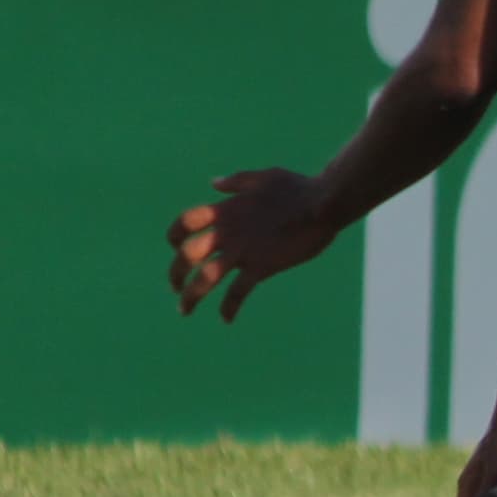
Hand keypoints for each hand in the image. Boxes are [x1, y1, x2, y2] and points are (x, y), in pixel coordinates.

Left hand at [169, 168, 333, 320]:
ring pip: (205, 279)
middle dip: (176, 274)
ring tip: (184, 310)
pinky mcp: (261, 267)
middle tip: (175, 287)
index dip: (174, 236)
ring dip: (190, 297)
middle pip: (187, 255)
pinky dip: (229, 308)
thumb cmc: (297, 187)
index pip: (185, 223)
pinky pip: (237, 293)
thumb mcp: (262, 177)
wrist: (321, 204)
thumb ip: (236, 182)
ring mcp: (243, 251)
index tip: (175, 247)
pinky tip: (226, 319)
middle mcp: (227, 232)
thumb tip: (214, 183)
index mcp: (225, 210)